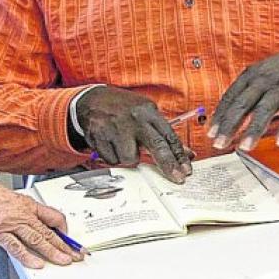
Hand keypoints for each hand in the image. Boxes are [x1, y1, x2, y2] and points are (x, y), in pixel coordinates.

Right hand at [0, 179, 82, 268]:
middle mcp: (24, 214)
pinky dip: (28, 257)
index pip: (54, 217)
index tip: (69, 238)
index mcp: (29, 205)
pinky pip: (16, 247)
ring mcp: (12, 224)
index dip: (65, 229)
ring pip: (38, 240)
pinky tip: (37, 263)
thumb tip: (37, 225)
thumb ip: (26, 212)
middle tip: (76, 255)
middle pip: (50, 232)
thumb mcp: (14, 199)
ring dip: (53, 252)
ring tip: (64, 261)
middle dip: (65, 245)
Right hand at [76, 86, 193, 182]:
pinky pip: (113, 160)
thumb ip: (163, 134)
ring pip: (131, 159)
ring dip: (128, 157)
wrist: (92, 99)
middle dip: (168, 165)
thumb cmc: (124, 109)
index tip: (186, 170)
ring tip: (123, 144)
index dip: (179, 155)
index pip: (169, 136)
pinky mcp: (100, 137)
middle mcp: (134, 118)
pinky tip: (111, 144)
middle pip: (156, 146)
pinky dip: (113, 156)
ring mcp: (116, 127)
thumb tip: (187, 153)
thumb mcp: (146, 114)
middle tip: (177, 178)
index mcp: (148, 112)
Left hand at [211, 45, 278, 149]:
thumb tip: (225, 120)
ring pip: (264, 109)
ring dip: (254, 129)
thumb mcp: (261, 78)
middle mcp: (264, 80)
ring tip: (245, 147)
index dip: (219, 116)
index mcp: (250, 76)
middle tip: (220, 144)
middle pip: (243, 104)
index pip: (230, 97)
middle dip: (230, 125)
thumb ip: (246, 97)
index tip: (210, 133)